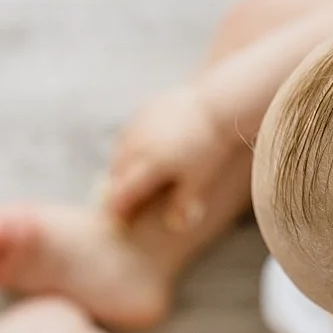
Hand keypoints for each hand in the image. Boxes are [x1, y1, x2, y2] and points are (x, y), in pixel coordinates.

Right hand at [106, 85, 236, 228]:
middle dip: (116, 189)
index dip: (116, 210)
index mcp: (149, 165)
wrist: (216, 104)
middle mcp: (137, 145)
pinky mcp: (144, 110)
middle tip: (120, 203)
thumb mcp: (199, 179)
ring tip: (125, 179)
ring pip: (118, 151)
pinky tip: (137, 150)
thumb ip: (184, 203)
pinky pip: (128, 132)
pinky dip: (128, 146)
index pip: (122, 193)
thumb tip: (176, 227)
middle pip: (116, 173)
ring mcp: (139, 125)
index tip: (118, 222)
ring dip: (119, 167)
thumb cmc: (210, 146)